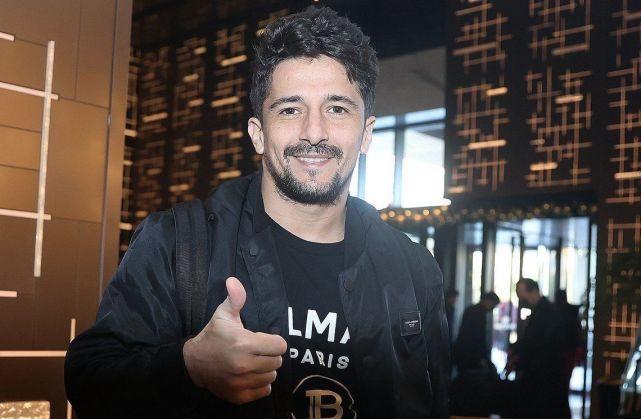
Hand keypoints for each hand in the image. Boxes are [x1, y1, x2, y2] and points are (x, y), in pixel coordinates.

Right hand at [183, 277, 286, 403]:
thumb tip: (233, 280)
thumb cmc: (213, 336)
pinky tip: (250, 374)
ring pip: (271, 377)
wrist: (193, 363)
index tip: (264, 339)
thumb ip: (235, 298)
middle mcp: (244, 365)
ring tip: (254, 362)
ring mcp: (241, 383)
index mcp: (244, 343)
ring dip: (266, 369)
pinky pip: (264, 391)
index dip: (274, 341)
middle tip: (258, 350)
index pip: (280, 346)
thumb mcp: (223, 314)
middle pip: (277, 361)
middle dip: (270, 354)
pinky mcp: (239, 396)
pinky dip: (260, 384)